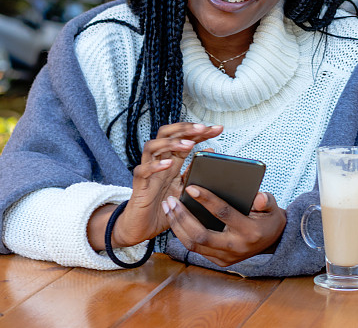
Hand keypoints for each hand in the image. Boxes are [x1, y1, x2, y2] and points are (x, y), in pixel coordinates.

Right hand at [111, 122, 222, 246]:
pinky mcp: (139, 185)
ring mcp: (148, 172)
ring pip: (152, 147)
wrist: (143, 228)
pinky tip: (167, 164)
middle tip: (202, 128)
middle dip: (185, 129)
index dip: (199, 132)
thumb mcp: (185, 188)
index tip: (217, 129)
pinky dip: (155, 165)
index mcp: (172, 161)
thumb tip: (210, 152)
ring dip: (171, 143)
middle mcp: (159, 162)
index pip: (184, 139)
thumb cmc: (164, 207)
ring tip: (188, 145)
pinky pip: (143, 170)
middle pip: (166, 134)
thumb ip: (195, 170)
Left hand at [162, 187, 286, 266]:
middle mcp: (235, 248)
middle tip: (171, 200)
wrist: (274, 242)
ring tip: (168, 208)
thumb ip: (266, 200)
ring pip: (193, 245)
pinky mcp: (219, 262)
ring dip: (177, 226)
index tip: (191, 188)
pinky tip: (176, 220)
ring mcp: (226, 258)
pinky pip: (196, 249)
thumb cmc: (269, 219)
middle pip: (201, 235)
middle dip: (183, 217)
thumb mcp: (273, 207)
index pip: (224, 214)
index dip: (207, 200)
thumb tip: (258, 197)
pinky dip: (183, 234)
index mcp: (249, 231)